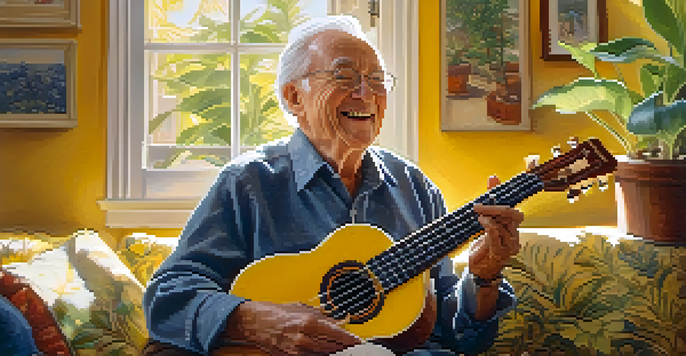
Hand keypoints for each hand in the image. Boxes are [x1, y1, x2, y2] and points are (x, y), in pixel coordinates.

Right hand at [225, 300, 361, 355]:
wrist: (256, 323)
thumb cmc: (277, 312)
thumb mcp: (303, 308)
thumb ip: (323, 316)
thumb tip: (340, 322)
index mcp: (308, 322)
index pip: (337, 334)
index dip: (351, 339)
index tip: (359, 341)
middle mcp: (304, 338)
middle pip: (333, 347)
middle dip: (345, 347)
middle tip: (355, 347)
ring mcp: (297, 351)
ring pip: (324, 355)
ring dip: (334, 352)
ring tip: (343, 350)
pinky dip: (321, 355)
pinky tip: (326, 352)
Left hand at [468, 175, 523, 280]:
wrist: (480, 270)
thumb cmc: (484, 246)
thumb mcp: (485, 223)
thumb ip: (489, 203)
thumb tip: (493, 177)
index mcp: (512, 228)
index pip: (514, 208)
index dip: (506, 194)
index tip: (496, 179)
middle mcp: (514, 236)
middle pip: (514, 215)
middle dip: (497, 207)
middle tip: (480, 205)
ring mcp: (509, 246)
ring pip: (506, 224)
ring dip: (490, 216)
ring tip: (478, 215)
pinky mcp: (500, 253)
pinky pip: (497, 235)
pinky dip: (489, 226)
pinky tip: (481, 222)